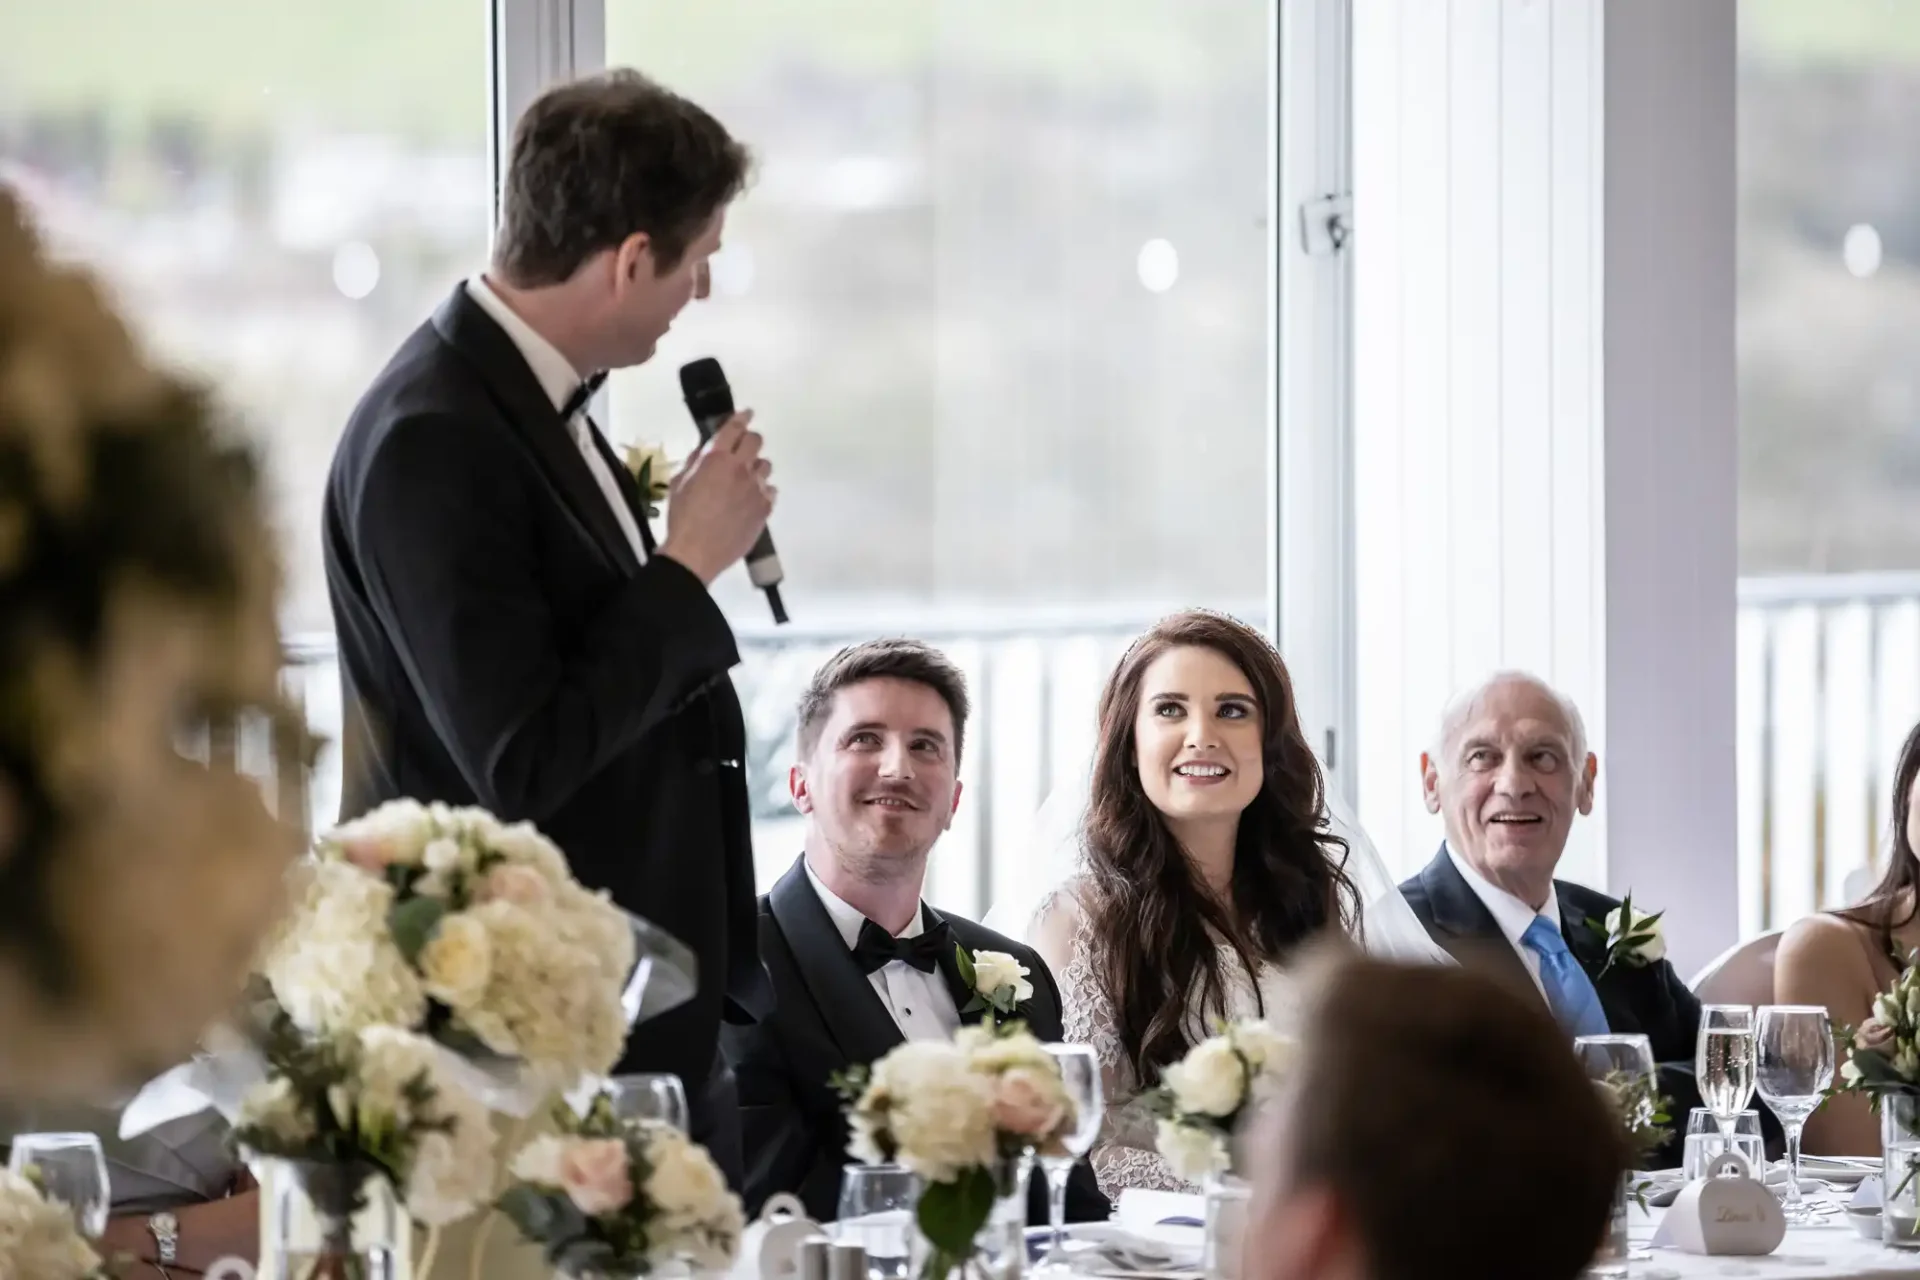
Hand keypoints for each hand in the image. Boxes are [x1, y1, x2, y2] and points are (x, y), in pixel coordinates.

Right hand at [657, 411, 774, 584]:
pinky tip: (750, 499)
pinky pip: (771, 490)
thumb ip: (696, 461)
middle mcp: (741, 468)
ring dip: (756, 467)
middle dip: (749, 440)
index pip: (735, 427)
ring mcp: (756, 488)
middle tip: (742, 449)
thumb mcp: (680, 482)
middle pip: (756, 441)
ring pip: (766, 465)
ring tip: (744, 479)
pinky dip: (762, 490)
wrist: (696, 552)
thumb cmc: (682, 517)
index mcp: (716, 458)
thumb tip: (707, 449)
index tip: (746, 414)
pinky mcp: (765, 508)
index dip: (742, 417)